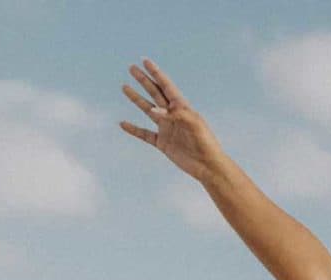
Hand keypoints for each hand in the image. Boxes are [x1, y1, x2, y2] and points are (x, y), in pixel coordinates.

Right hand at [119, 58, 222, 180]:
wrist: (207, 166)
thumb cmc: (205, 143)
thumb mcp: (194, 124)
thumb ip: (175, 114)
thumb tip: (153, 110)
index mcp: (182, 108)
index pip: (166, 86)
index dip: (156, 73)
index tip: (145, 61)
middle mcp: (172, 115)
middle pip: (155, 93)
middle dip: (143, 80)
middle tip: (131, 68)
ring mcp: (166, 128)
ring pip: (147, 110)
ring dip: (136, 98)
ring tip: (124, 87)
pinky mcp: (162, 143)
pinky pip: (144, 134)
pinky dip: (133, 129)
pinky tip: (123, 124)